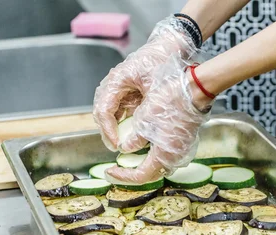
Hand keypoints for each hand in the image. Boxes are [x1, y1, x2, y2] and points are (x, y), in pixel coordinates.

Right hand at [93, 17, 196, 151]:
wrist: (172, 45)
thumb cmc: (163, 61)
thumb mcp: (156, 90)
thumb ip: (144, 113)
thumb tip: (135, 137)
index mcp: (117, 80)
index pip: (103, 110)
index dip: (108, 130)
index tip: (116, 144)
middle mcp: (114, 83)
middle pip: (102, 112)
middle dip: (108, 132)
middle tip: (116, 147)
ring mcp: (119, 87)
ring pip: (109, 112)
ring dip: (114, 128)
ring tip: (121, 144)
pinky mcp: (127, 91)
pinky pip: (120, 110)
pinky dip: (123, 122)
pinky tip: (129, 134)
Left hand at [105, 56, 213, 183]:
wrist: (192, 91)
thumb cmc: (170, 104)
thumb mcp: (143, 122)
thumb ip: (133, 141)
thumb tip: (125, 148)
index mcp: (164, 156)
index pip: (140, 177)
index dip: (123, 176)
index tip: (111, 172)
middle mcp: (176, 158)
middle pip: (151, 174)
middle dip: (133, 172)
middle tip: (118, 167)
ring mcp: (183, 151)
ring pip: (160, 165)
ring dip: (145, 164)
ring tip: (131, 157)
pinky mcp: (186, 142)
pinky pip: (168, 155)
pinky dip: (155, 155)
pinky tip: (147, 145)